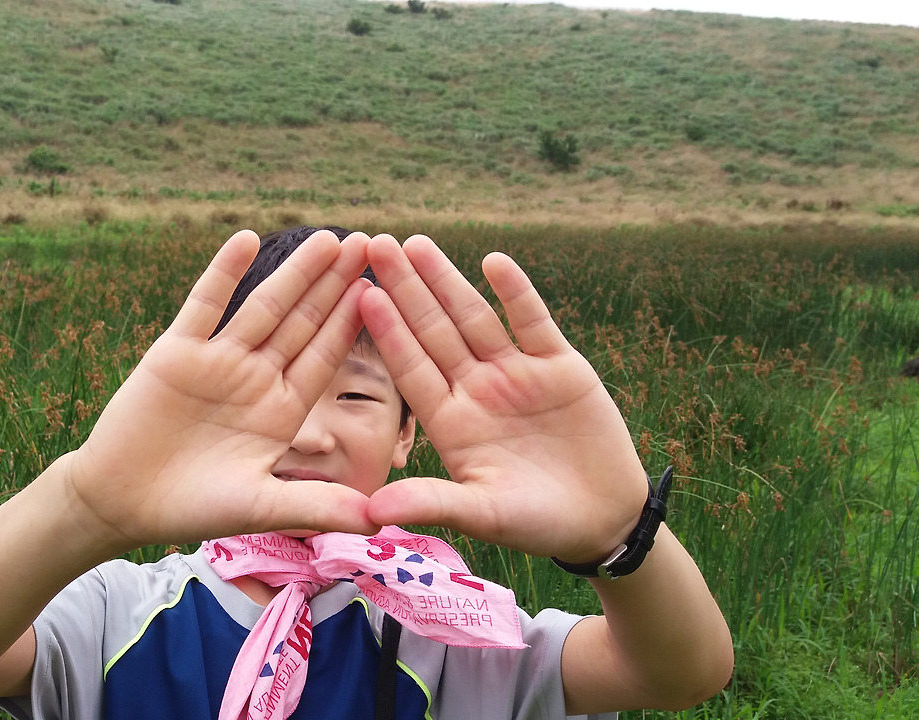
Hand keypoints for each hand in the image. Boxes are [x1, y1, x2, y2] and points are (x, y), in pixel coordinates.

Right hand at [70, 229, 380, 548]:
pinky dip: (223, 272)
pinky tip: (247, 239)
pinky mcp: (176, 351)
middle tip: (371, 244)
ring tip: (329, 238)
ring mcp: (217, 360)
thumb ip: (320, 506)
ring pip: (263, 306)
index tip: (386, 290)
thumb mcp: (264, 507)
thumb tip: (382, 520)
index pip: (325, 357)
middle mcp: (256, 378)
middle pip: (303, 322)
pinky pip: (204, 304)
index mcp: (282, 410)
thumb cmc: (193, 509)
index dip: (353, 323)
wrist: (121, 502)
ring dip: (295, 272)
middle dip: (336, 284)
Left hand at [359, 234, 646, 562]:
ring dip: (447, 280)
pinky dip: (516, 293)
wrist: (602, 520)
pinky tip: (493, 262)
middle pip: (435, 330)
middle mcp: (476, 390)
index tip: (361, 295)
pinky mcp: (560, 367)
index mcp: (450, 421)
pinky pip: (534, 322)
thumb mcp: (481, 515)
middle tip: (376, 244)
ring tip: (418, 243)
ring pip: (475, 318)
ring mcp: (516, 374)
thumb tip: (370, 512)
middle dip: (407, 288)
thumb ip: (431, 503)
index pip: (411, 368)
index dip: (388, 332)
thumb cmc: (535, 523)